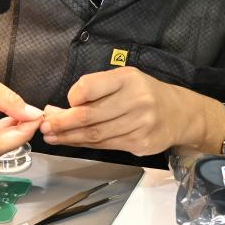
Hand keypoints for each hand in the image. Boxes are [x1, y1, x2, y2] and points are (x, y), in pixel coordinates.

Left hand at [40, 66, 192, 156]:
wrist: (179, 114)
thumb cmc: (143, 93)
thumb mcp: (123, 80)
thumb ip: (94, 90)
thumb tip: (58, 108)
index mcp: (127, 79)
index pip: (90, 87)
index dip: (73, 96)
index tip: (63, 102)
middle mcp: (136, 100)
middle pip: (89, 116)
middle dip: (62, 123)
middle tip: (45, 126)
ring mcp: (140, 124)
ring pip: (95, 135)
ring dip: (69, 137)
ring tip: (52, 137)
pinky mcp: (141, 144)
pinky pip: (106, 146)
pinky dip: (85, 145)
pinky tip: (72, 142)